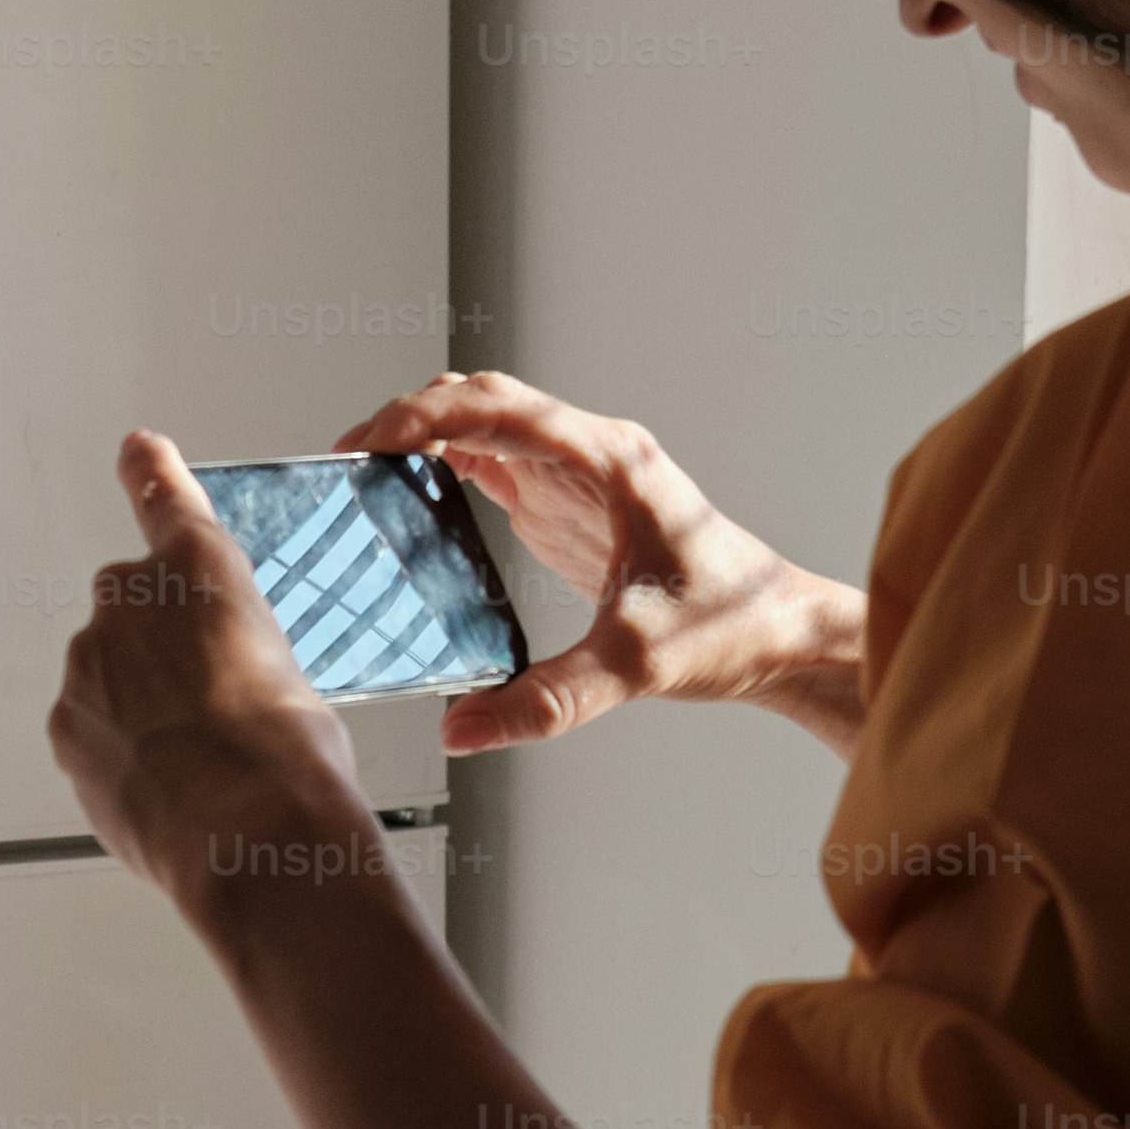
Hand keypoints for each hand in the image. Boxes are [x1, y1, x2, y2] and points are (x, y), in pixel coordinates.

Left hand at [50, 431, 384, 912]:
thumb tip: (230, 689)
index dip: (151, 471)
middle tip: (214, 708)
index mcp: (201, 569)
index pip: (165, 496)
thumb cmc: (290, 758)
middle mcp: (131, 600)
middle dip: (161, 650)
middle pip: (133, 610)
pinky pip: (89, 728)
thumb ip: (240, 654)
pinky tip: (164, 785)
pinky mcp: (64, 724)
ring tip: (197, 761)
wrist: (249, 831)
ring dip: (139, 706)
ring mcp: (89, 662)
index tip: (137, 450)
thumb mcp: (296, 678)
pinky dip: (117, 751)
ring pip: (107, 674)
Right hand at [334, 370, 864, 755]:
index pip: (499, 408)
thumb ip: (546, 700)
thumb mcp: (636, 668)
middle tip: (346, 464)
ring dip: (422, 436)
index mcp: (611, 461)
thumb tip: (462, 731)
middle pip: (482, 398)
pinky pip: (496, 461)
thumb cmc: (732, 628)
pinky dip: (445, 465)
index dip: (423, 416)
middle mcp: (593, 453)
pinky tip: (409, 501)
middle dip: (408, 418)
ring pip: (484, 421)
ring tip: (362, 478)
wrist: (783, 634)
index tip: (366, 445)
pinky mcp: (572, 505)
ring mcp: (580, 474)